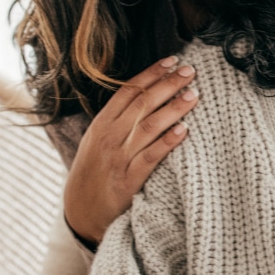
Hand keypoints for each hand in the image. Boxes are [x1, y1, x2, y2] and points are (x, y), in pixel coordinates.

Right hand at [64, 57, 197, 243]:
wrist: (80, 212)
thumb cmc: (94, 173)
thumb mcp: (97, 141)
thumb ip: (118, 120)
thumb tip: (147, 95)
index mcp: (101, 124)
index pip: (128, 91)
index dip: (151, 74)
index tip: (172, 61)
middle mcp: (109, 137)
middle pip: (142, 104)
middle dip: (167, 84)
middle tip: (190, 71)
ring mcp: (119, 158)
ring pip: (149, 126)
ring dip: (173, 108)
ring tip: (193, 94)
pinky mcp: (128, 180)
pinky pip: (151, 157)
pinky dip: (167, 142)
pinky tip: (184, 130)